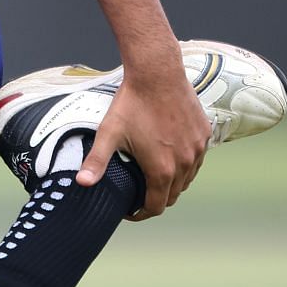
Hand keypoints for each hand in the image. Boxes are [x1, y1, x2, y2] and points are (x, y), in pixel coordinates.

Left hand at [76, 59, 210, 219]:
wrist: (157, 73)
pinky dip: (186, 163)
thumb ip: (96, 161)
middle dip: (156, 198)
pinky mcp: (204, 134)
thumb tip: (81, 183)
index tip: (130, 209)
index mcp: (162, 170)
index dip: (141, 213)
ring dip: (173, 182)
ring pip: (187, 178)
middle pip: (173, 196)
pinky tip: (171, 154)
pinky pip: (197, 158)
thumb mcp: (109, 133)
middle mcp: (185, 164)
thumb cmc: (132, 103)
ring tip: (154, 175)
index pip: (156, 207)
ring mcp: (197, 149)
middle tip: (139, 192)